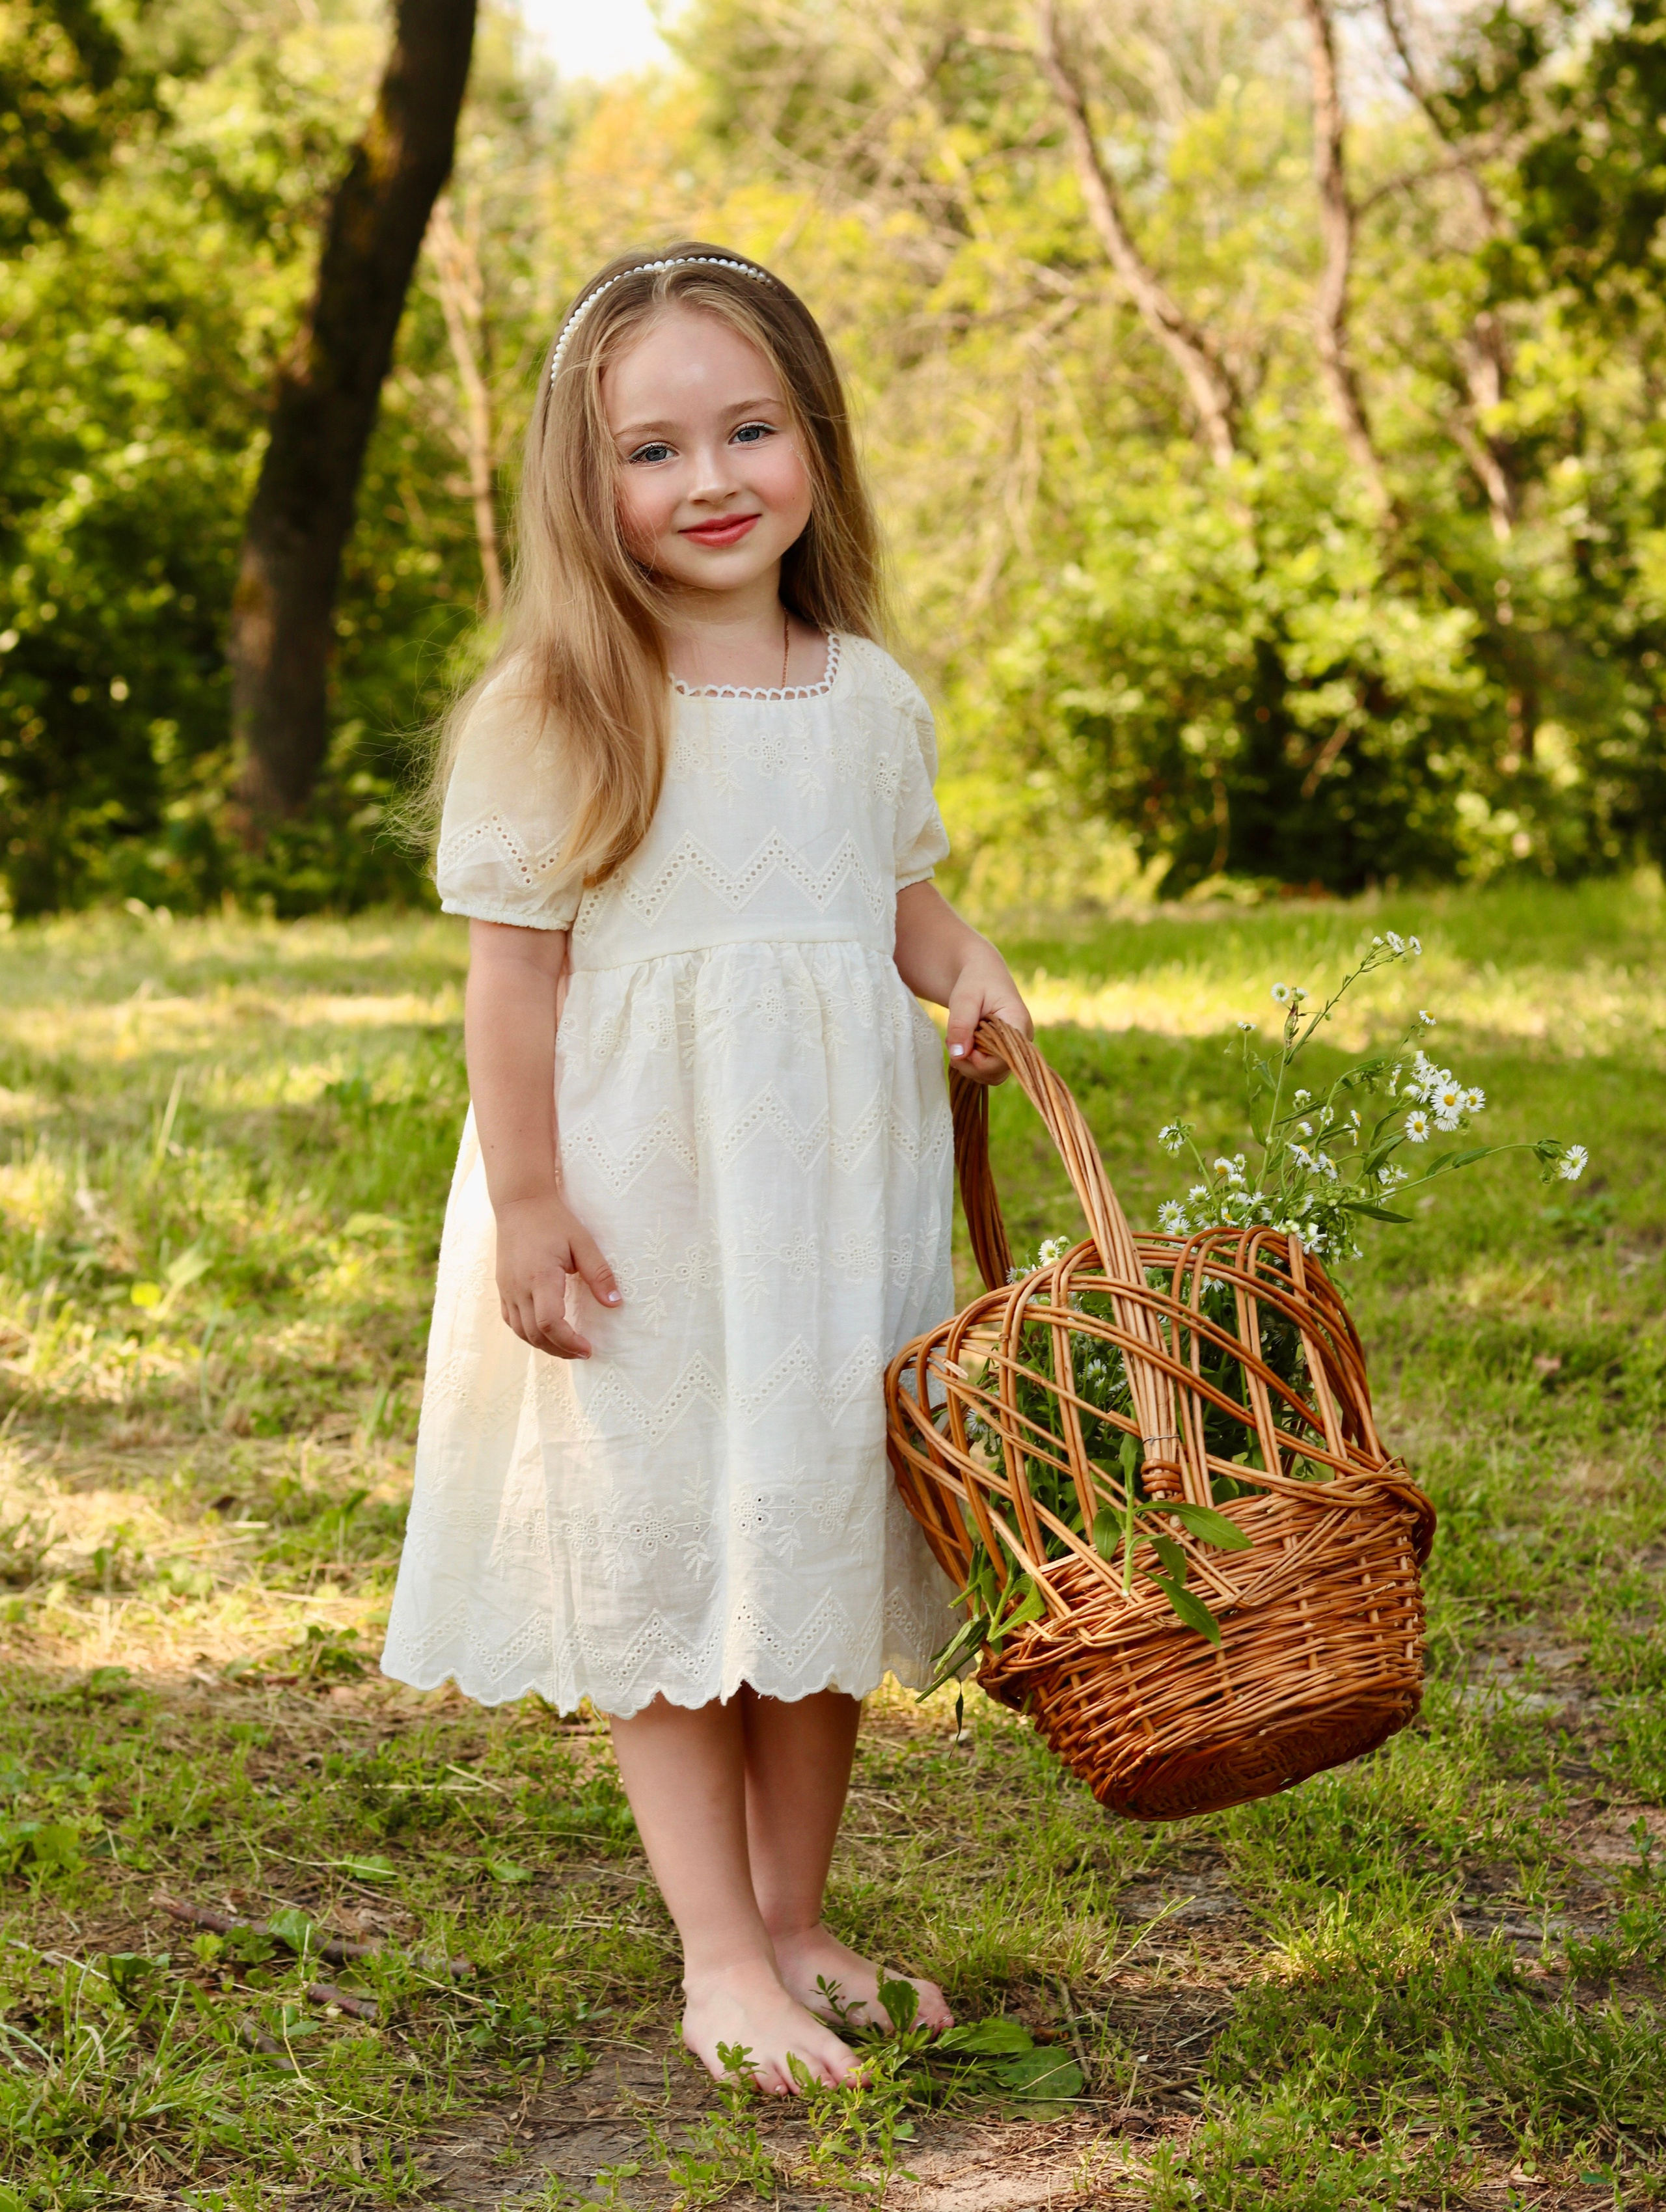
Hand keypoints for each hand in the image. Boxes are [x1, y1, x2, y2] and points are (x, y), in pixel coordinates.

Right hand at [493, 1192, 619, 1358]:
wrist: (520, 1203)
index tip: (588, 1348)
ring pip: (521, 1331)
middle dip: (560, 1350)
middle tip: (584, 1352)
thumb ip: (599, 1273)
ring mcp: (507, 1289)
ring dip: (544, 1345)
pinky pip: (511, 1320)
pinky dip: (528, 1333)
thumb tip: (615, 1303)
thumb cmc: (554, 1220)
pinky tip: (545, 1333)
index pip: (549, 1323)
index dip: (568, 1343)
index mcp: (540, 1277)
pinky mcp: (502, 1287)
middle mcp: (518, 1287)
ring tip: (568, 1346)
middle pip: (534, 1334)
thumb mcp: (583, 1242)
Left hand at [945, 951, 1033, 1085]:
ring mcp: (1014, 1049)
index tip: (961, 1043)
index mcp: (1018, 1023)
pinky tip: (962, 1046)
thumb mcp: (965, 998)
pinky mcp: (1004, 1053)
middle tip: (952, 1040)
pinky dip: (971, 1065)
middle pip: (997, 1071)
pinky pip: (989, 1071)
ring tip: (956, 1040)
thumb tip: (958, 1055)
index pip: (1005, 1058)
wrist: (982, 973)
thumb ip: (961, 1025)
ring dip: (968, 1065)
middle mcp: (1022, 1041)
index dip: (979, 1060)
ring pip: (992, 1075)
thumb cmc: (975, 981)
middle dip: (969, 1064)